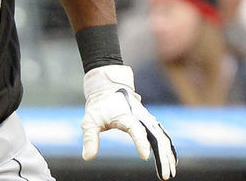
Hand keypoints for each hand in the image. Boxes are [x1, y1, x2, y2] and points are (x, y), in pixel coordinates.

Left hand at [81, 65, 176, 179]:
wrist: (108, 88)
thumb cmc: (99, 107)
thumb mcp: (90, 121)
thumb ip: (90, 138)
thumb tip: (87, 157)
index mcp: (125, 115)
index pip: (136, 129)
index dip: (141, 142)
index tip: (145, 156)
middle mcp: (140, 117)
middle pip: (156, 136)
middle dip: (162, 156)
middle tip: (165, 176)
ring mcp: (147, 119)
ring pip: (162, 137)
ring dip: (168, 155)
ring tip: (170, 173)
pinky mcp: (150, 122)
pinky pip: (163, 136)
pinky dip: (169, 148)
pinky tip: (172, 162)